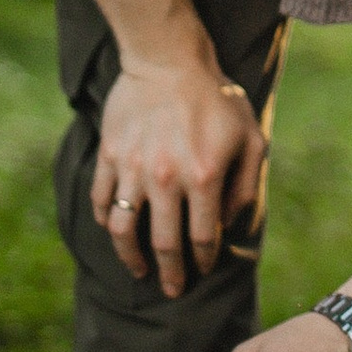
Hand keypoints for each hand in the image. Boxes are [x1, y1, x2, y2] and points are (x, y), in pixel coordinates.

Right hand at [93, 59, 262, 296]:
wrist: (169, 60)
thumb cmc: (217, 98)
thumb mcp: (250, 138)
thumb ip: (245, 185)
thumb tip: (229, 223)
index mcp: (203, 178)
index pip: (202, 238)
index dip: (203, 260)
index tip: (202, 270)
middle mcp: (165, 180)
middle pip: (164, 244)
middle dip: (170, 274)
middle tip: (172, 290)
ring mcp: (132, 170)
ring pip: (123, 231)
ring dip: (131, 258)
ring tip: (138, 271)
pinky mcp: (110, 156)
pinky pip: (101, 201)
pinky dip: (106, 222)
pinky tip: (115, 231)